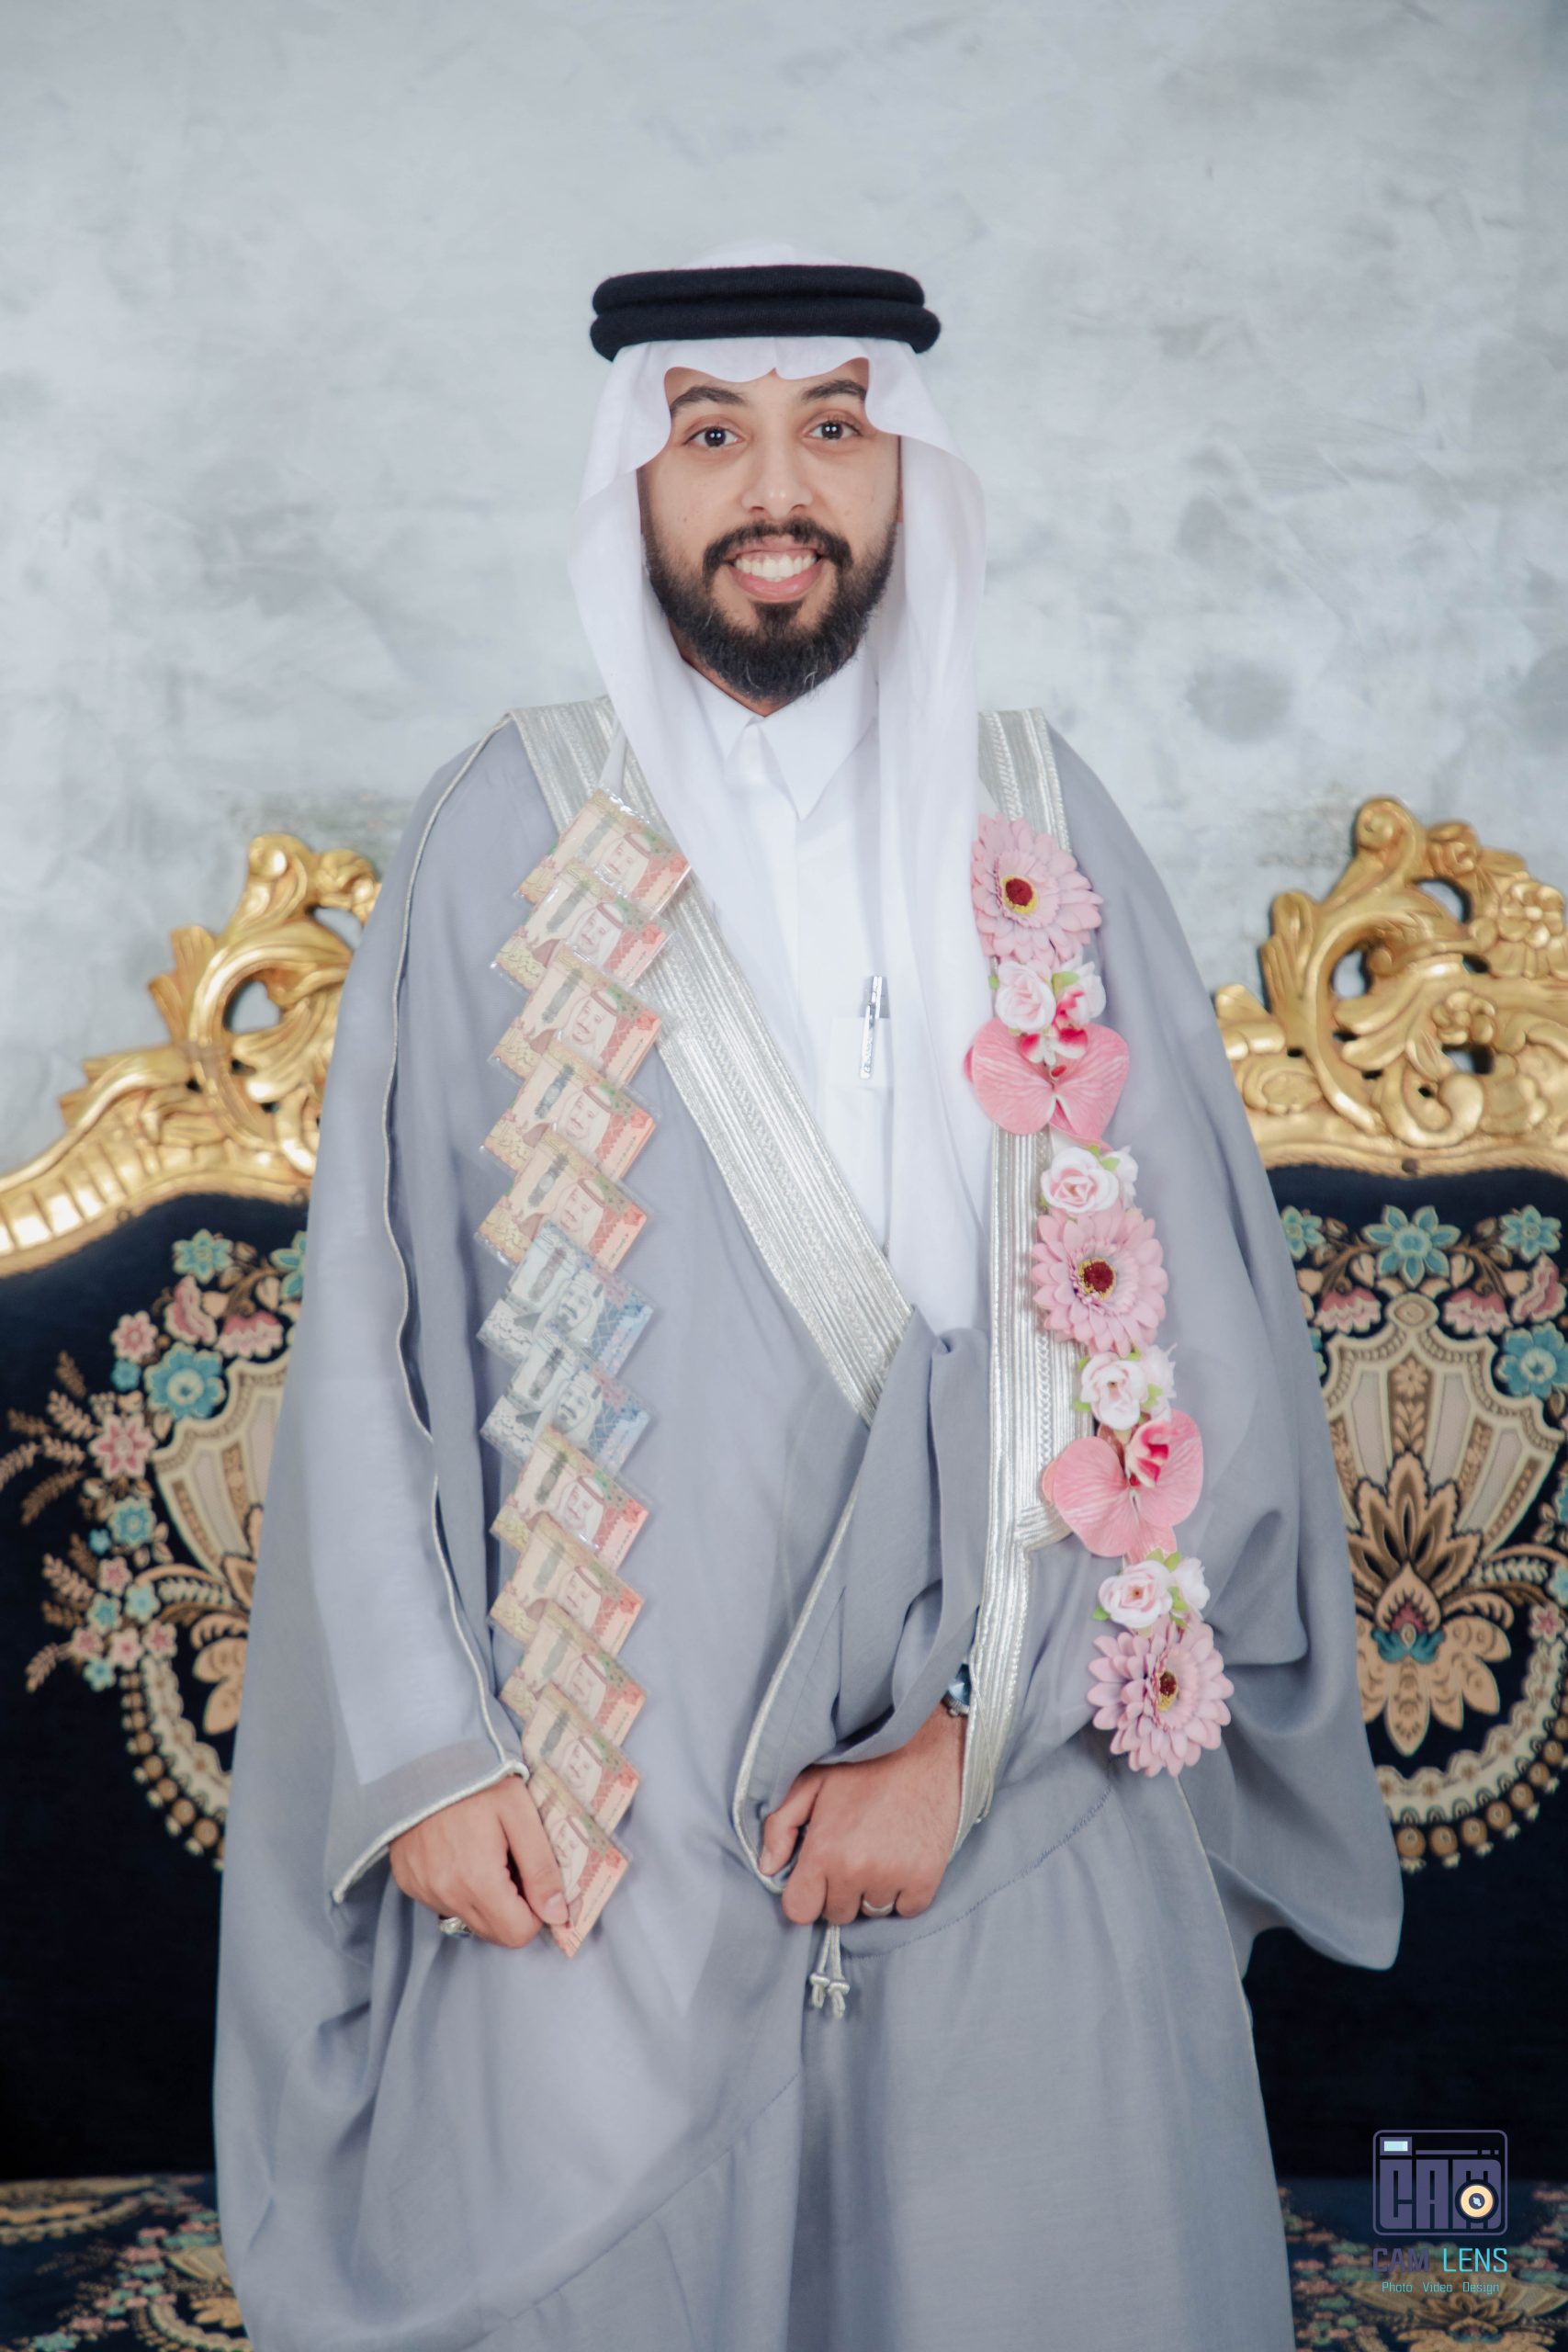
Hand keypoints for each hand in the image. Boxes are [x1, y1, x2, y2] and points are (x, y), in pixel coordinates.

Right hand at [389, 1777, 569, 1947]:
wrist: (421, 1756)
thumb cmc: (477, 1778)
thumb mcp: (521, 1813)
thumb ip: (541, 1867)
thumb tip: (557, 1915)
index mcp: (478, 1880)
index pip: (517, 1934)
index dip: (535, 1912)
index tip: (534, 1879)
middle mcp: (445, 1893)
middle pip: (493, 1932)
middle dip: (512, 1908)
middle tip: (512, 1863)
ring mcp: (422, 1889)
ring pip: (468, 1919)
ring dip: (485, 1899)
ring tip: (485, 1852)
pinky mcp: (408, 1881)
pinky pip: (443, 1903)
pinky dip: (459, 1888)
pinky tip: (461, 1853)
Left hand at [757, 1701, 964, 1926]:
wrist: (925, 1749)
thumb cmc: (866, 1763)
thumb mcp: (811, 1782)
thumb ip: (781, 1825)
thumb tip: (768, 1867)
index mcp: (824, 1850)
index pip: (800, 1911)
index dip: (806, 1894)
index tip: (817, 1876)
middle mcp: (856, 1871)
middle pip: (837, 1913)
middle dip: (840, 1890)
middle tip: (853, 1853)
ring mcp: (893, 1878)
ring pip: (872, 1911)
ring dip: (872, 1890)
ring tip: (879, 1851)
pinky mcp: (925, 1880)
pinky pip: (906, 1909)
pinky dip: (904, 1892)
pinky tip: (903, 1859)